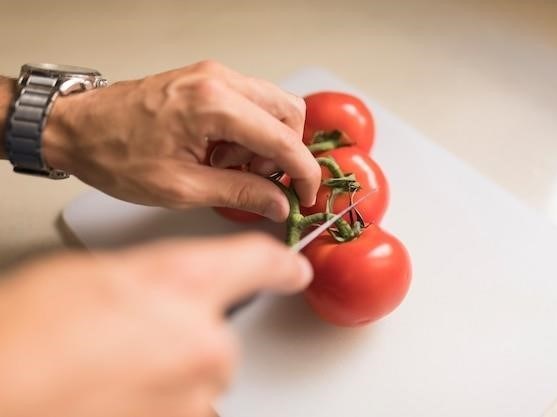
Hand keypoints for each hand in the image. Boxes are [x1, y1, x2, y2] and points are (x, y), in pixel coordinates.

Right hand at [0, 233, 311, 416]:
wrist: (4, 388)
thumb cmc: (24, 335)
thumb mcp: (91, 276)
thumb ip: (148, 280)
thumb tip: (159, 293)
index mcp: (183, 283)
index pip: (256, 262)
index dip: (278, 265)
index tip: (294, 270)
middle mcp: (203, 340)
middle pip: (220, 338)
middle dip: (185, 338)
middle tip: (128, 339)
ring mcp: (196, 395)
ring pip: (199, 380)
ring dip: (169, 376)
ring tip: (110, 371)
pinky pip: (184, 408)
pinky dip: (160, 401)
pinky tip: (115, 392)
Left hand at [42, 61, 320, 220]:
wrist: (76, 128)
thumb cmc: (114, 153)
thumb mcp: (181, 188)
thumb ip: (240, 194)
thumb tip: (278, 203)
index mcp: (213, 105)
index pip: (283, 138)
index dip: (303, 171)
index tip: (306, 194)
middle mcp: (219, 80)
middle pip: (288, 112)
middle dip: (285, 152)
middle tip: (261, 181)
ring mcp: (213, 76)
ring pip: (272, 106)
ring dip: (265, 142)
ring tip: (229, 167)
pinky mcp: (207, 81)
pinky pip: (249, 104)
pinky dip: (248, 132)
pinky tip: (220, 153)